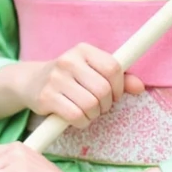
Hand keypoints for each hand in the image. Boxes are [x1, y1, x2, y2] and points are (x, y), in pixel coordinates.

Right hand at [19, 44, 144, 126]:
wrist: (31, 82)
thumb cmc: (70, 78)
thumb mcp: (92, 71)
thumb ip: (119, 78)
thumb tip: (140, 87)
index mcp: (83, 50)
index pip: (113, 68)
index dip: (119, 86)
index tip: (114, 94)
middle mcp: (68, 60)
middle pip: (103, 90)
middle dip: (106, 104)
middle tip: (99, 106)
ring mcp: (55, 79)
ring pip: (90, 105)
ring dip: (94, 114)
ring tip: (87, 111)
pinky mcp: (45, 97)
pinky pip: (76, 116)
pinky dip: (82, 122)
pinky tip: (77, 118)